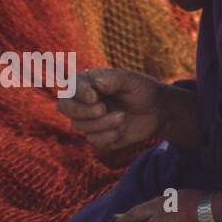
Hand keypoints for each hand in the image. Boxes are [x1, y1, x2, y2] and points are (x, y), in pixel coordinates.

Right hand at [58, 68, 184, 150]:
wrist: (157, 111)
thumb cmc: (142, 90)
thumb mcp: (130, 80)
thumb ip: (112, 80)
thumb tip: (94, 83)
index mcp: (88, 83)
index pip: (70, 88)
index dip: (78, 93)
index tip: (94, 96)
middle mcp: (84, 102)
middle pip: (64, 107)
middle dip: (81, 111)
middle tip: (102, 109)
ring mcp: (89, 120)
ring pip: (79, 125)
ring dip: (102, 123)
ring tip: (122, 117)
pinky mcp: (98, 137)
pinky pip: (93, 140)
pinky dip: (108, 136)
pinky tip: (122, 129)